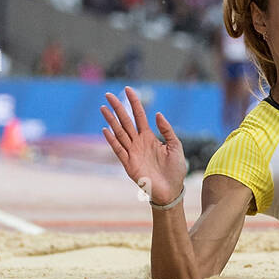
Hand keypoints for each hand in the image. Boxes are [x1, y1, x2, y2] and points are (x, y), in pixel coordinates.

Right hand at [100, 86, 187, 204]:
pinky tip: (106, 129)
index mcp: (149, 137)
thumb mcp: (175, 146)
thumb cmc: (174, 169)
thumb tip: (157, 114)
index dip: (134, 103)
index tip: (128, 89)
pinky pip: (119, 150)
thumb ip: (166, 130)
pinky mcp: (128, 164)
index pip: (139, 116)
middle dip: (117, 108)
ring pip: (119, 133)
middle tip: (108, 95)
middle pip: (125, 121)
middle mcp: (138, 142)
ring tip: (104, 108)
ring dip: (111, 121)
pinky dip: (112, 140)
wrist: (171, 190)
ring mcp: (132, 152)